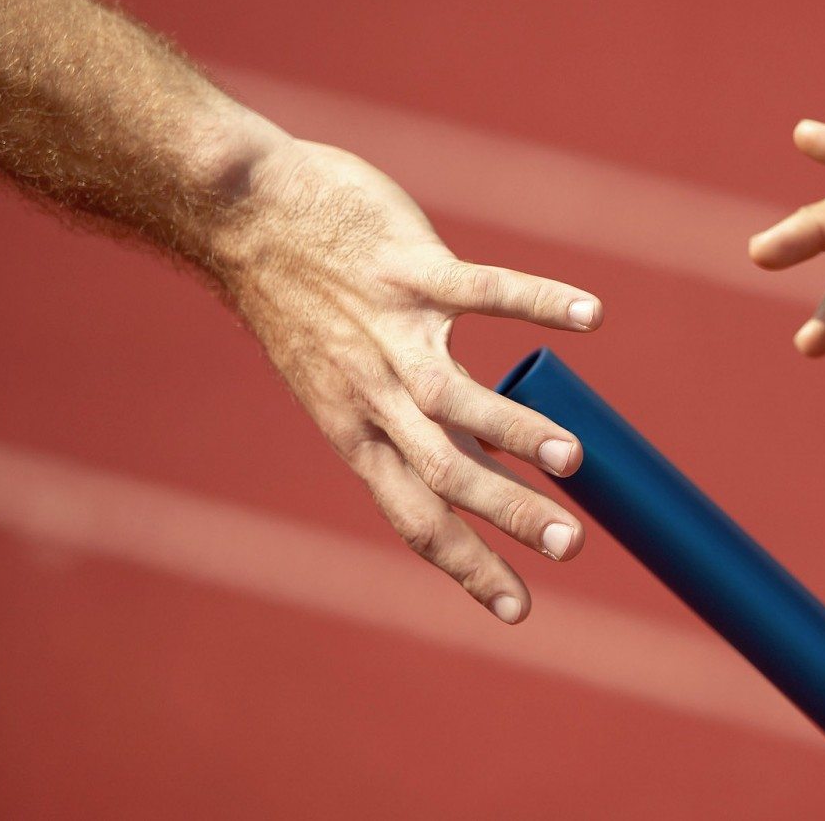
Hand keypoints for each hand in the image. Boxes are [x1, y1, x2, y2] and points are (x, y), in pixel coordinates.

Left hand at [214, 139, 600, 622]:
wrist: (235, 214)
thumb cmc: (301, 303)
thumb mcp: (339, 383)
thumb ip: (403, 422)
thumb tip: (480, 456)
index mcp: (358, 432)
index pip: (416, 519)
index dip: (468, 567)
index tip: (520, 610)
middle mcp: (373, 392)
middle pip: (443, 472)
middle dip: (508, 513)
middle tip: (570, 546)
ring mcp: (391, 328)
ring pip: (456, 394)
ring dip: (515, 428)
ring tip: (573, 458)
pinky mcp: (408, 265)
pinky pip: (482, 288)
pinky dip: (539, 302)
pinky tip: (590, 316)